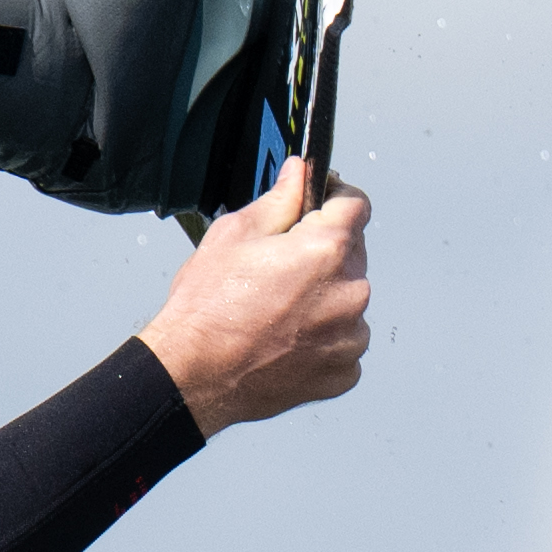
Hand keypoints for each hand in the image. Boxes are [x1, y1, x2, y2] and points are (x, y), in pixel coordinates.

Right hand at [145, 160, 373, 427]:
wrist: (194, 376)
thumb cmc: (207, 312)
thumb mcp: (234, 235)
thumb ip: (279, 200)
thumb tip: (299, 175)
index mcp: (327, 249)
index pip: (356, 204)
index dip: (334, 198)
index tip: (319, 205)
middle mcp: (350, 292)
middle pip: (352, 254)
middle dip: (322, 254)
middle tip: (278, 270)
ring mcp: (350, 336)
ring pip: (348, 300)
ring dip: (324, 299)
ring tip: (277, 311)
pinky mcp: (344, 370)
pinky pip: (344, 342)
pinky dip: (323, 339)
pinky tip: (286, 339)